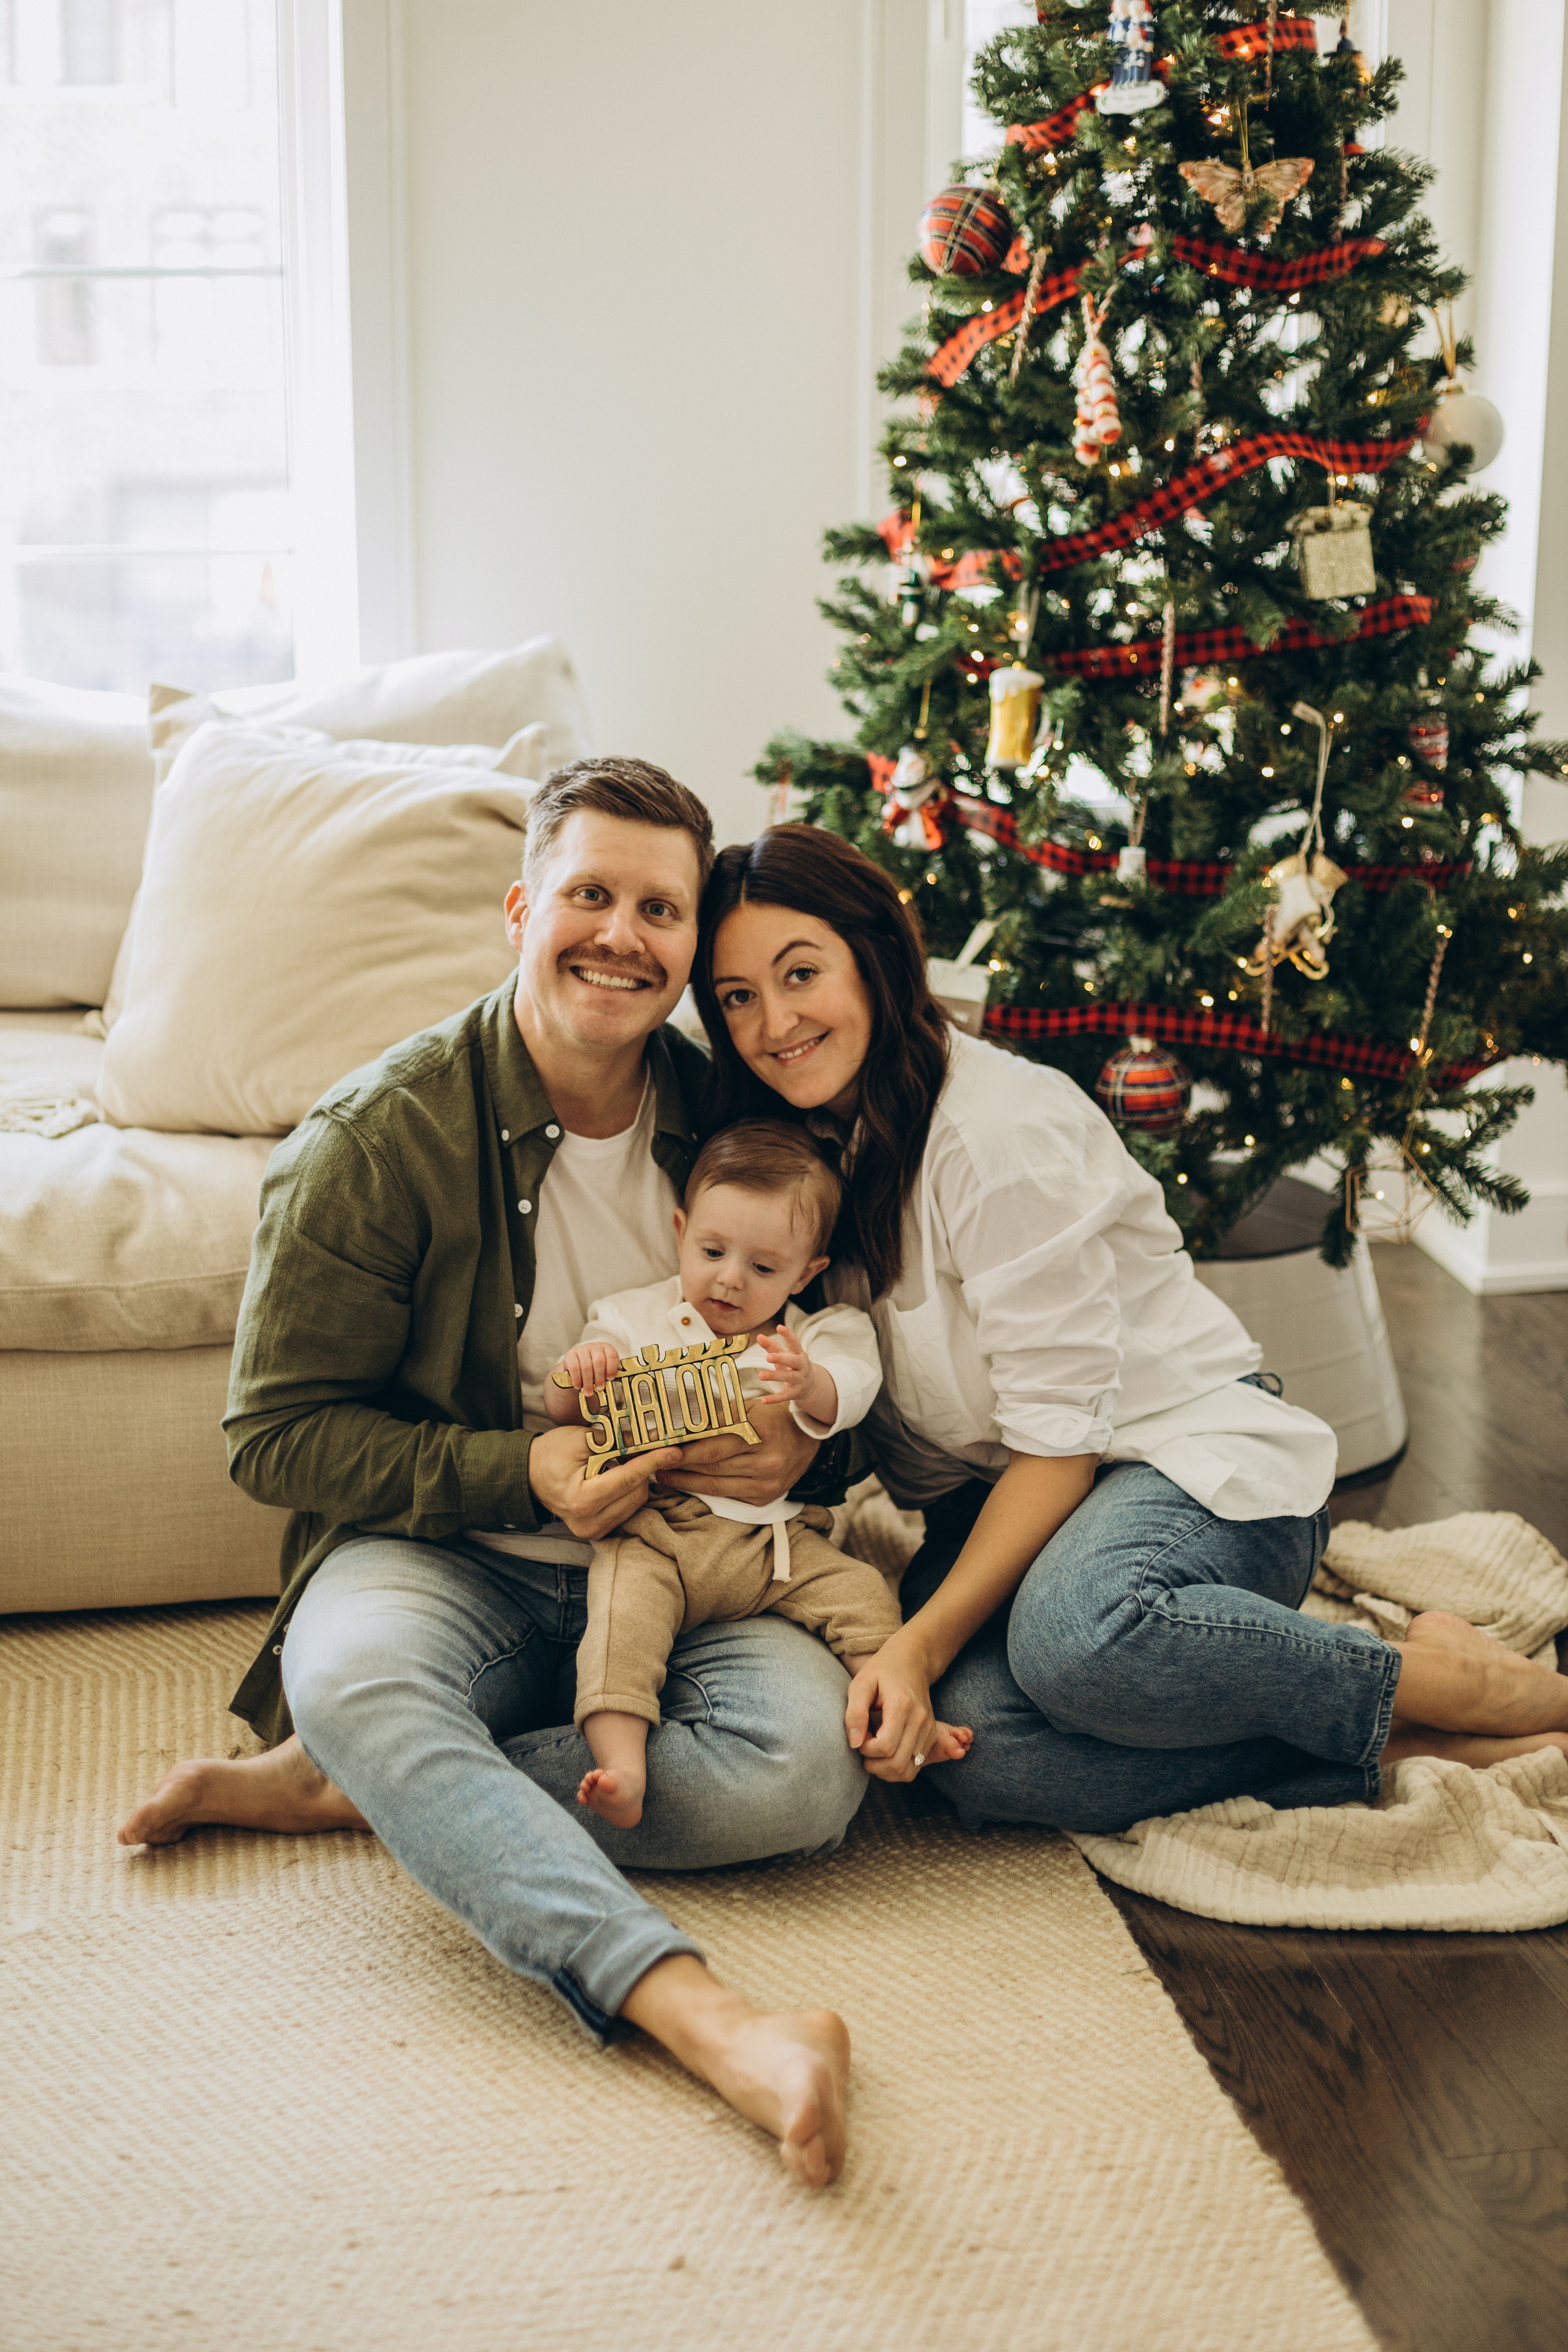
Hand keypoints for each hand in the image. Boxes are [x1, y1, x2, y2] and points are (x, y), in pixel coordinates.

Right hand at [527, 1423, 680, 1541]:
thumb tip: (651, 1440)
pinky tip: (616, 1478)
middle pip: (637, 1494)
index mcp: (582, 1500)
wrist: (528, 1475)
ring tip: (620, 1464)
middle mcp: (588, 1522)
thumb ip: (617, 1442)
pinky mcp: (596, 1532)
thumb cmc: (551, 1453)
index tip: (673, 1451)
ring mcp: (592, 1531)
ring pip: (635, 1504)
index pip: (628, 1479)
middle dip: (643, 1470)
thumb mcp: (581, 1439)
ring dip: (636, 1482)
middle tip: (640, 1450)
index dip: (653, 1462)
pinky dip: (628, 1493)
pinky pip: (626, 1510)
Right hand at [556, 1340, 620, 1398]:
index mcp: (607, 1348)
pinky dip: (577, 1379)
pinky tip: (578, 1386)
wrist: (577, 1364)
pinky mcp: (571, 1354)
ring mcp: (582, 1349)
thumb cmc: (596, 1368)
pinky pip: (574, 1367)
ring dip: (588, 1382)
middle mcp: (595, 1346)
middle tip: (600, 1389)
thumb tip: (627, 1380)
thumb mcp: (605, 1369)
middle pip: (599, 1361)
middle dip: (600, 1377)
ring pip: (586, 1366)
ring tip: (589, 1392)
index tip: (610, 1379)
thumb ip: (614, 1374)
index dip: (612, 1368)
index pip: (612, 1356)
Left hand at [657, 1393, 816, 1506]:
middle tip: (655, 1462)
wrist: (807, 1438)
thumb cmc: (772, 1417)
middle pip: (712, 1467)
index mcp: (762, 1433)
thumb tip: (681, 1427)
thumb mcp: (748, 1408)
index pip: (714, 1446)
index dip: (685, 1451)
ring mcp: (767, 1483)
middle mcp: (767, 1462)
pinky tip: (688, 1484)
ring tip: (664, 1476)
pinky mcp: (764, 1497)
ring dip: (686, 1481)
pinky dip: (705, 1491)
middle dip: (680, 1466)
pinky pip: (727, 1496)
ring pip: (716, 1485)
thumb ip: (718, 1418)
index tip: (662, 1449)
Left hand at [754, 1323, 809, 1403]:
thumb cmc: (792, 1364)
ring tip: (760, 1375)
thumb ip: (771, 1346)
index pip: (795, 1342)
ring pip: (788, 1377)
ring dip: (774, 1376)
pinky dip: (774, 1399)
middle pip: (792, 1360)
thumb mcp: (784, 1354)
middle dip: (781, 1358)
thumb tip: (758, 1336)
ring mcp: (799, 1379)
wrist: (810, 1384)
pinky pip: (784, 1396)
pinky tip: (763, 1400)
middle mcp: (801, 1366)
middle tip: (768, 1357)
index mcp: (799, 1353)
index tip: (779, 1327)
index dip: (788, 1335)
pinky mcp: (795, 1393)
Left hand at [844, 1631, 970, 1783]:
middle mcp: (921, 1720)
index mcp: (902, 1706)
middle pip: (897, 1764)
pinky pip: (915, 1767)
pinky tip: (886, 1754)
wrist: (911, 1662)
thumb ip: (855, 1713)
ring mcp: (929, 1730)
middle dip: (873, 1764)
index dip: (865, 1748)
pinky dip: (897, 1768)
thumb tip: (854, 1744)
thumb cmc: (881, 1671)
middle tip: (863, 1746)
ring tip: (873, 1752)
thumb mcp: (860, 1684)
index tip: (858, 1735)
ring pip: (907, 1771)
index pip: (884, 1747)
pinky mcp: (931, 1736)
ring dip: (885, 1770)